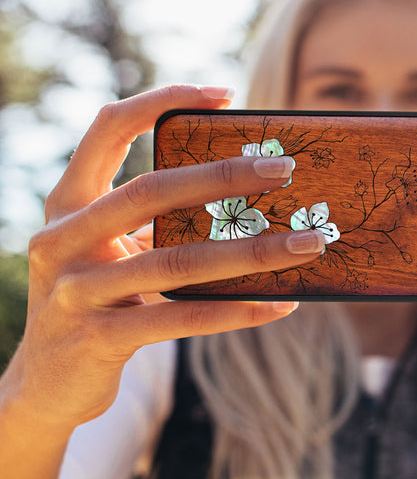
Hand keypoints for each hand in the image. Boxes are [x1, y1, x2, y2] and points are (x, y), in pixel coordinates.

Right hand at [3, 85, 324, 432]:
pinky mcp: (98, 339)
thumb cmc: (98, 298)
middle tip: (285, 168)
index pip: (109, 127)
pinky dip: (237, 310)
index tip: (225, 94)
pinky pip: (182, 318)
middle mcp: (62, 239)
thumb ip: (156, 221)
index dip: (162, 100)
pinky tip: (281, 304)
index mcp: (69, 202)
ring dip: (253, 252)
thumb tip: (250, 195)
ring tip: (308, 244)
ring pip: (177, 261)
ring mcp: (75, 291)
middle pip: (151, 190)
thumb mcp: (113, 249)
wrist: (46, 384)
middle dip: (224, 176)